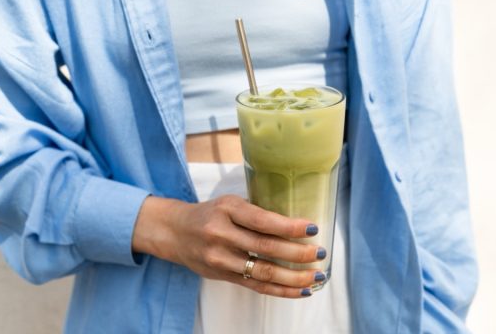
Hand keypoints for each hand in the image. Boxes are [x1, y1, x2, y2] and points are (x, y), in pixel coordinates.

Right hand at [132, 195, 325, 297]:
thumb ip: (256, 213)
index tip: (312, 228)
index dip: (289, 227)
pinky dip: (281, 290)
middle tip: (320, 253)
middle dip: (297, 253)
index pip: (261, 221)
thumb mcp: (230, 204)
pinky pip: (256, 286)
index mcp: (227, 209)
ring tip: (316, 275)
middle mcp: (221, 234)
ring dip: (294, 277)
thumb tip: (298, 226)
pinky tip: (301, 290)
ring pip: (262, 272)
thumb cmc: (210, 214)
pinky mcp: (222, 275)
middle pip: (265, 248)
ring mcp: (220, 258)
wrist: (175, 232)